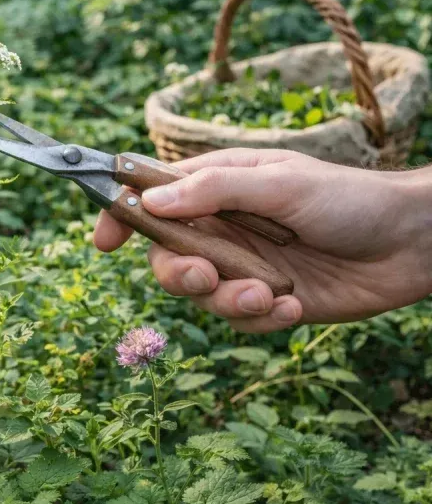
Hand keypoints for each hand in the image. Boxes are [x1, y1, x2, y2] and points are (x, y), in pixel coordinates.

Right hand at [94, 148, 431, 332]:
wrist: (412, 245)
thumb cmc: (348, 198)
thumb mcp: (279, 184)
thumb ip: (213, 190)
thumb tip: (150, 203)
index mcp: (217, 185)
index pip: (152, 195)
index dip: (121, 215)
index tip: (103, 242)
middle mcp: (222, 226)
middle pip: (165, 254)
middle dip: (179, 272)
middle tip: (207, 276)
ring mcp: (242, 265)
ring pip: (200, 294)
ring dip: (228, 300)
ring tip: (269, 294)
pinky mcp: (265, 301)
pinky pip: (238, 319)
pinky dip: (260, 319)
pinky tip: (292, 308)